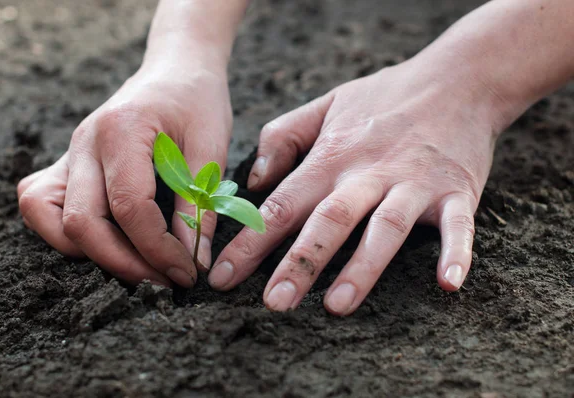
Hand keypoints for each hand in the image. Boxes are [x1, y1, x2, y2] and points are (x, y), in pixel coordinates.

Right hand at [17, 46, 231, 286]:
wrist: (178, 70)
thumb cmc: (198, 101)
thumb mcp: (211, 148)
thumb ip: (200, 203)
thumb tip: (195, 260)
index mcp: (122, 130)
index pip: (129, 206)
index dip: (158, 249)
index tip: (187, 272)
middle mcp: (85, 143)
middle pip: (81, 221)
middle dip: (124, 263)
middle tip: (165, 280)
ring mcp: (70, 152)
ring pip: (48, 217)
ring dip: (89, 252)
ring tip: (137, 264)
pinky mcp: (69, 163)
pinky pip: (43, 204)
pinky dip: (66, 233)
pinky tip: (108, 240)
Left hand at [209, 59, 501, 314]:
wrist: (458, 78)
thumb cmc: (385, 98)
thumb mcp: (326, 104)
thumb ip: (283, 136)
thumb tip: (254, 179)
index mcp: (332, 157)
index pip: (282, 205)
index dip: (250, 243)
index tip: (221, 278)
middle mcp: (369, 172)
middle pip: (329, 220)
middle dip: (300, 262)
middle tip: (274, 303)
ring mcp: (414, 183)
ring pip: (384, 228)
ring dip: (362, 267)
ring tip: (337, 305)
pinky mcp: (456, 190)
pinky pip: (458, 226)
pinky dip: (456, 254)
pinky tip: (448, 285)